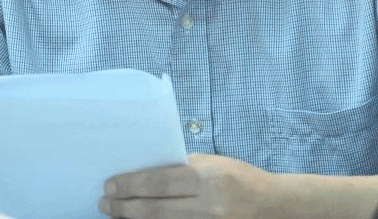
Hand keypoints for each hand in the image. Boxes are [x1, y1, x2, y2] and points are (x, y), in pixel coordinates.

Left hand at [100, 153, 276, 218]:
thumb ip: (182, 168)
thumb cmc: (239, 178)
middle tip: (105, 203)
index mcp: (208, 177)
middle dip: (124, 207)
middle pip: (155, 209)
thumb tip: (143, 171)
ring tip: (115, 214)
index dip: (130, 185)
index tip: (109, 185)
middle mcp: (209, 205)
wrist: (271, 206)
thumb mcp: (213, 164)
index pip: (159, 182)